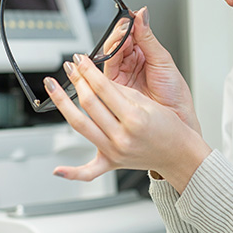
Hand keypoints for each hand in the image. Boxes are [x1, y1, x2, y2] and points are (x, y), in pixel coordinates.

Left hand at [44, 53, 211, 191]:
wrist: (179, 154)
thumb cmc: (168, 128)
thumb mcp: (147, 103)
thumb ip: (120, 92)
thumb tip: (95, 79)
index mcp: (134, 118)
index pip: (103, 88)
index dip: (88, 70)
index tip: (80, 59)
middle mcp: (122, 137)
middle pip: (89, 104)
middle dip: (76, 80)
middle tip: (69, 67)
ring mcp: (114, 152)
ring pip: (80, 126)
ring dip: (63, 104)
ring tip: (53, 88)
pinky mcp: (112, 163)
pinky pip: (89, 172)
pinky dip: (72, 173)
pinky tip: (57, 169)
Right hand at [100, 7, 200, 134]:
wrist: (176, 119)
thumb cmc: (175, 94)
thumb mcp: (163, 60)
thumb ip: (148, 37)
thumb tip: (142, 14)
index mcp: (145, 53)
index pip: (130, 33)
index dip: (128, 24)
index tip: (129, 18)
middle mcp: (131, 63)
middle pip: (117, 42)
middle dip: (119, 34)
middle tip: (124, 30)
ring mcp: (122, 74)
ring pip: (109, 54)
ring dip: (113, 44)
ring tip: (121, 41)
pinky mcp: (114, 86)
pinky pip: (104, 70)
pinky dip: (106, 59)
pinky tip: (112, 53)